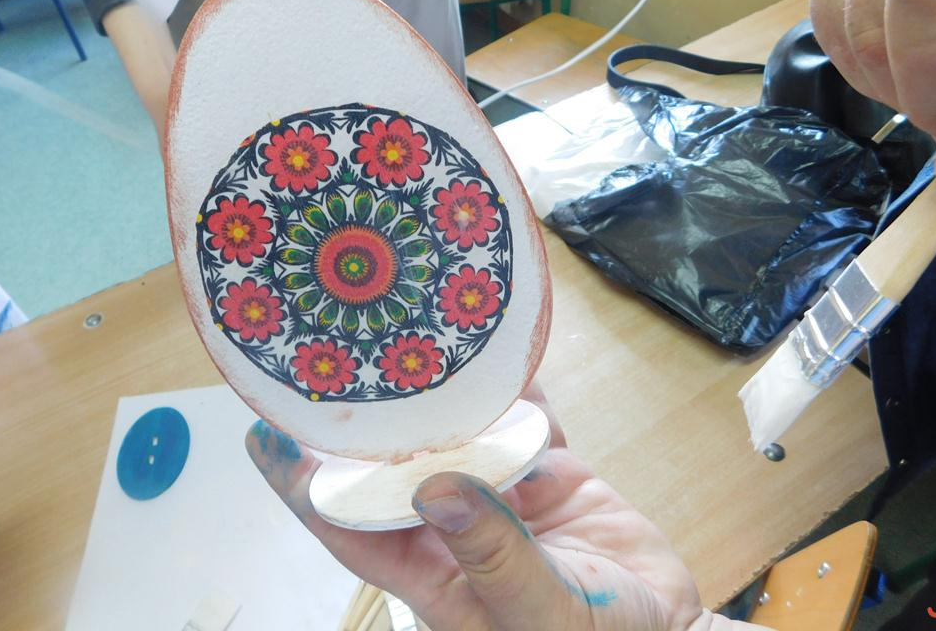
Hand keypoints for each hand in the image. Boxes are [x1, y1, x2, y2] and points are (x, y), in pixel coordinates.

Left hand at [244, 384, 765, 630]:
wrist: (670, 629)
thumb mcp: (542, 612)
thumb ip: (493, 555)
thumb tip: (434, 489)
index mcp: (431, 573)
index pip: (351, 525)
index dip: (303, 483)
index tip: (265, 433)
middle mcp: (452, 527)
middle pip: (392, 468)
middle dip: (361, 421)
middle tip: (327, 356)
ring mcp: (499, 494)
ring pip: (454, 434)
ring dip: (432, 392)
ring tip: (402, 334)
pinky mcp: (545, 472)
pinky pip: (521, 420)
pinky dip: (510, 387)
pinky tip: (493, 344)